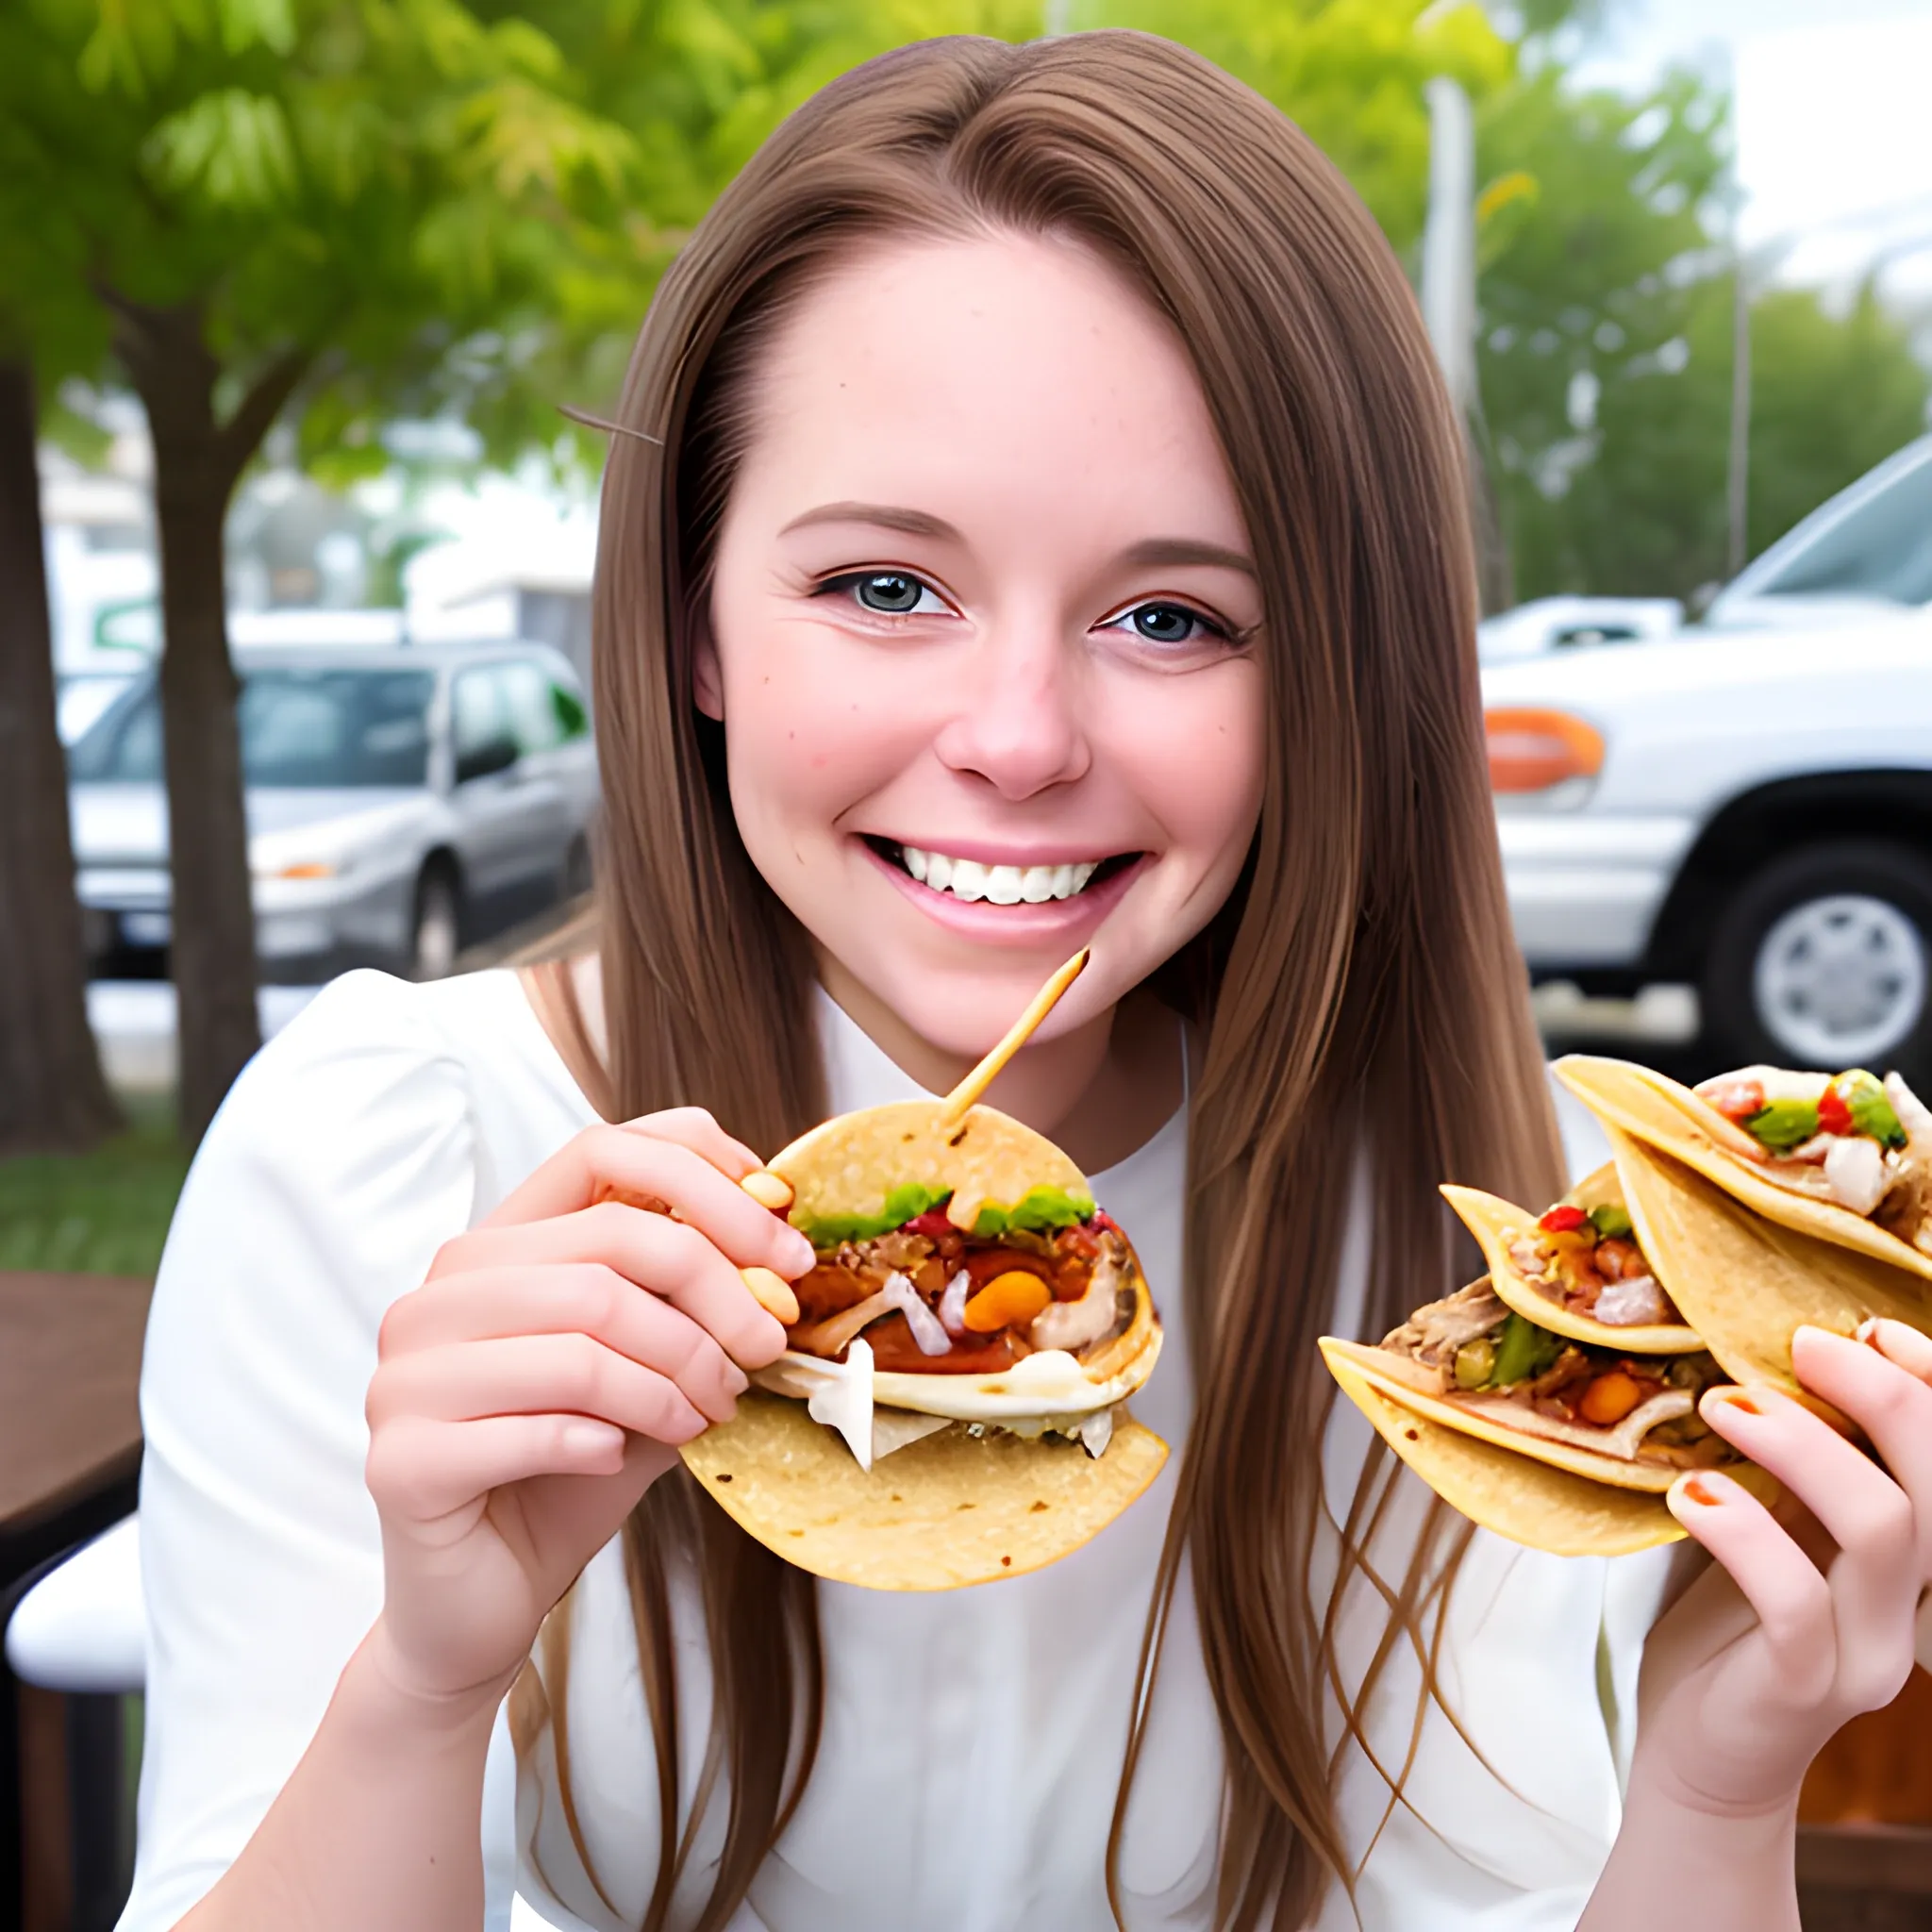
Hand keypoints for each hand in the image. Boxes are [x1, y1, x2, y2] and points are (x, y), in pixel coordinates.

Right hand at [361, 1110, 812, 1708]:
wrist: (485, 1598)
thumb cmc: (571, 1470)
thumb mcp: (645, 1367)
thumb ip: (685, 1301)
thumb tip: (778, 1251)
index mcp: (494, 1248)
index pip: (598, 1150)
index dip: (704, 1178)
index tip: (781, 1244)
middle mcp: (437, 1294)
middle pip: (608, 1247)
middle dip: (714, 1299)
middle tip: (762, 1352)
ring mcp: (406, 1373)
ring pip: (582, 1338)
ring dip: (673, 1380)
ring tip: (707, 1415)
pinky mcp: (401, 1459)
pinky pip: (540, 1427)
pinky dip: (610, 1441)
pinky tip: (623, 1457)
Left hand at [1627, 1320, 1931, 1820]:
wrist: (1699, 1758)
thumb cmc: (1729, 1629)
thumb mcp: (1773, 1529)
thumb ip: (1793, 1468)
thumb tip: (1770, 1358)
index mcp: (1908, 1559)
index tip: (1871, 1326)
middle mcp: (1909, 1605)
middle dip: (1885, 1398)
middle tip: (1802, 1345)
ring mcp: (1867, 1653)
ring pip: (1880, 1532)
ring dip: (1802, 1446)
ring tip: (1720, 1404)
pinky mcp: (1805, 1689)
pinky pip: (1794, 1602)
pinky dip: (1746, 1534)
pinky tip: (1691, 1495)